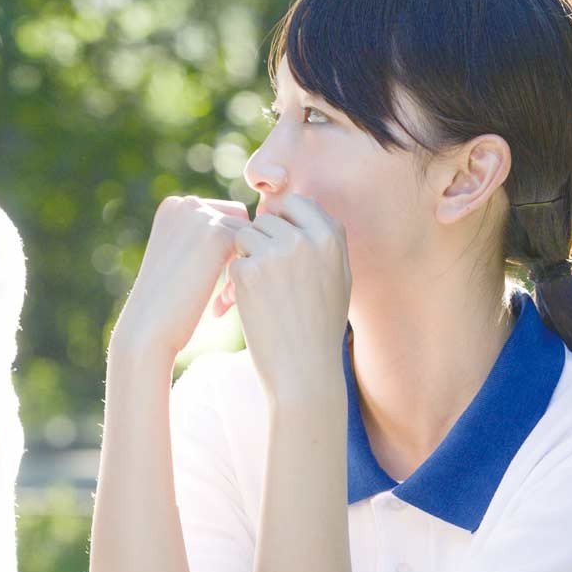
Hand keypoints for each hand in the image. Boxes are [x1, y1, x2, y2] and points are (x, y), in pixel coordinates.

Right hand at [112, 195, 249, 361]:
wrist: (147, 326)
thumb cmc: (165, 302)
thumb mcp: (177, 259)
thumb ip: (200, 238)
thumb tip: (244, 224)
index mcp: (173, 207)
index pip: (221, 213)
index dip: (226, 246)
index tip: (215, 280)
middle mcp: (185, 203)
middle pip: (238, 218)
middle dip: (237, 251)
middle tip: (224, 292)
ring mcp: (200, 216)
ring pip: (248, 234)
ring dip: (243, 263)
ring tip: (224, 299)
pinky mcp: (217, 234)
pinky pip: (252, 248)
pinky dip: (244, 273)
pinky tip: (223, 301)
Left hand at [229, 194, 350, 400]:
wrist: (303, 368)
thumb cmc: (321, 327)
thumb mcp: (338, 278)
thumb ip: (323, 242)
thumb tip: (297, 211)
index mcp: (331, 236)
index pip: (297, 203)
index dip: (284, 221)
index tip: (280, 245)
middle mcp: (305, 238)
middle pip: (267, 218)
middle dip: (261, 241)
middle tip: (269, 276)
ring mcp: (276, 253)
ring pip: (245, 235)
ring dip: (247, 258)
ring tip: (263, 291)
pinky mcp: (248, 270)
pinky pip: (233, 261)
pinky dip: (236, 282)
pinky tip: (253, 305)